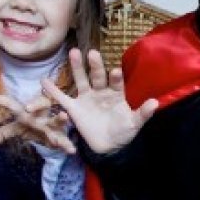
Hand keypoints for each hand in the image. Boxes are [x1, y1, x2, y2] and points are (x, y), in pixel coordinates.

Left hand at [0, 93, 75, 151]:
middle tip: (29, 107)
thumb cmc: (32, 126)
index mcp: (25, 111)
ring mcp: (51, 124)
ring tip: (64, 116)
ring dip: (60, 118)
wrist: (52, 132)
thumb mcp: (17, 129)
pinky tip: (71, 150)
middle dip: (36, 103)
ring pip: (56, 119)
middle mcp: (39, 114)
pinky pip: (64, 139)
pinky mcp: (60, 135)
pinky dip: (68, 144)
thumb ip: (3, 133)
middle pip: (40, 103)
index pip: (9, 103)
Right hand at [37, 49, 157, 154]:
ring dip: (77, 67)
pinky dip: (53, 91)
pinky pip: (63, 98)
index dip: (116, 78)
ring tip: (74, 53)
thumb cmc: (123, 132)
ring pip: (81, 80)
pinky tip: (44, 81)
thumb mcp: (134, 124)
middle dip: (96, 66)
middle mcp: (101, 92)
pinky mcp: (75, 108)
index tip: (115, 71)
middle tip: (93, 53)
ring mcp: (87, 98)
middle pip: (97, 76)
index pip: (117, 83)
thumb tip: (155, 103)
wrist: (108, 147)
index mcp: (116, 94)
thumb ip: (143, 113)